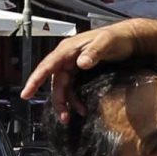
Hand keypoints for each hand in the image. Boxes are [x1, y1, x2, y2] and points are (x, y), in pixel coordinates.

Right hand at [22, 22, 142, 120]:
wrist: (130, 39)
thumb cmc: (117, 38)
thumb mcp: (106, 43)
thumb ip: (94, 52)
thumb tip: (81, 63)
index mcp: (68, 49)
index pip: (48, 65)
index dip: (36, 79)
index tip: (27, 93)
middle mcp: (68, 58)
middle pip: (56, 81)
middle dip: (57, 100)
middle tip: (63, 117)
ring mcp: (74, 65)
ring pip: (64, 87)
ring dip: (66, 102)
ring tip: (70, 117)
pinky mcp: (82, 72)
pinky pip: (73, 88)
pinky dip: (75, 99)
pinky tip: (82, 109)